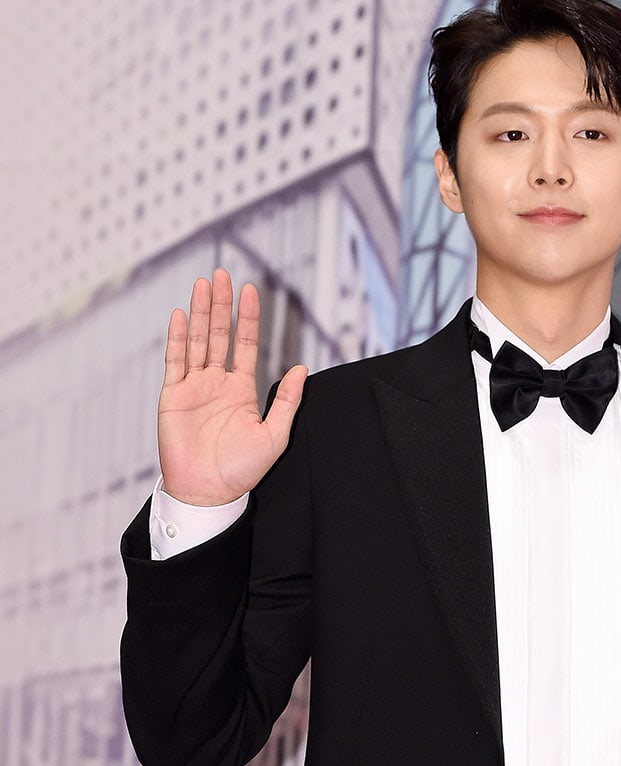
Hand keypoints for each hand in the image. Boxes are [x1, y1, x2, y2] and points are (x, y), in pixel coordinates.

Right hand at [157, 267, 307, 505]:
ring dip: (201, 312)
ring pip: (197, 341)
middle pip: (219, 334)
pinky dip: (179, 338)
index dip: (248, 318)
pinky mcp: (173, 396)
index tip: (251, 291)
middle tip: (222, 274)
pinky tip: (182, 315)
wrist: (208, 492)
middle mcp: (217, 383)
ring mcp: (194, 387)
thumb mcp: (275, 435)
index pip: (245, 345)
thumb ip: (287, 401)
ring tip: (203, 284)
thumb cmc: (241, 471)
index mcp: (241, 390)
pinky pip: (176, 361)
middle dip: (221, 304)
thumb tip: (301, 368)